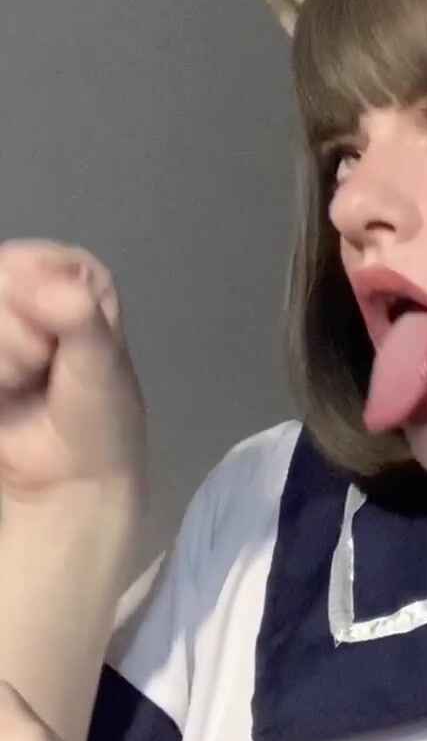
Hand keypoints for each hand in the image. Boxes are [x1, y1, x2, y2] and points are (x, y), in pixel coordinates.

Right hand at [0, 239, 146, 506]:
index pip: (37, 258)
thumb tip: (42, 288)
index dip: (42, 291)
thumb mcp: (102, 369)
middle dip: (19, 335)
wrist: (67, 482)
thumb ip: (81, 322)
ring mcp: (1, 326)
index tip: (60, 332)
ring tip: (23, 386)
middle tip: (43, 371)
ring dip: (3, 360)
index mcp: (73, 287)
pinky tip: (5, 393)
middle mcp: (28, 295)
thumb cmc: (99, 423)